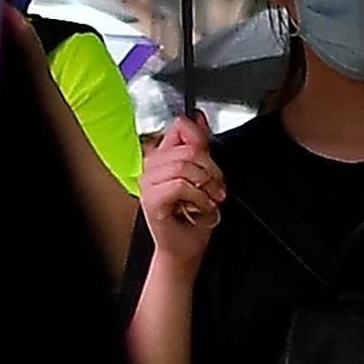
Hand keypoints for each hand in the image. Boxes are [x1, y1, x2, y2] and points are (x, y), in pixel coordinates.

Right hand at [140, 112, 222, 273]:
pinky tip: (199, 207)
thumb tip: (199, 116)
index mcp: (162, 155)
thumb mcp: (203, 173)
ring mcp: (147, 182)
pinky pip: (179, 185)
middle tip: (216, 187)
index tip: (211, 162)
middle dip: (211, 169)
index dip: (200, 138)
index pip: (179, 126)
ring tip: (209, 199)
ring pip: (184, 165)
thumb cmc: (193, 216)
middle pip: (187, 148)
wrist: (185, 247)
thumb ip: (200, 144)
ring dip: (206, 185)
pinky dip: (198, 197)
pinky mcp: (150, 199)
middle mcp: (151, 165)